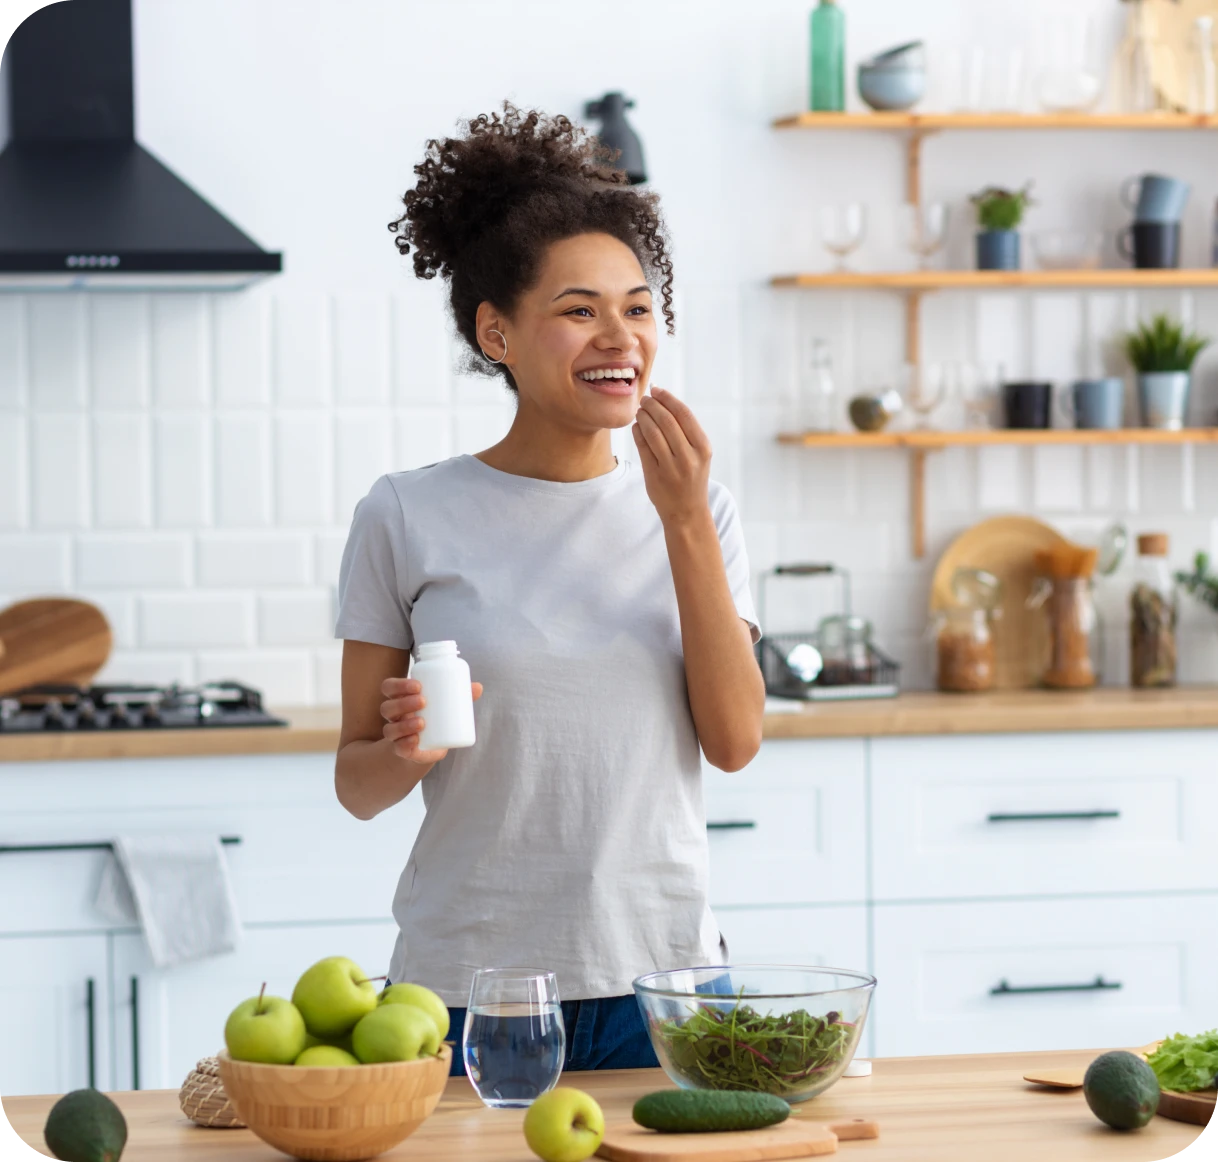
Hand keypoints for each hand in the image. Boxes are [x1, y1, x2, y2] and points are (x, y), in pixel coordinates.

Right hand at [379, 676, 482, 764]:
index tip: (418, 685)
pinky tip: (415, 740)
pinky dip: (405, 744)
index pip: (389, 688)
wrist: (433, 745)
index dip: (399, 685)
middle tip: (423, 701)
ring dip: (404, 725)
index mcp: (401, 699)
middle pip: (387, 707)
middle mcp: (395, 716)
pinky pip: (397, 748)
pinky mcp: (403, 750)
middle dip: (403, 703)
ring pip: (389, 729)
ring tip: (422, 723)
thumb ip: (461, 695)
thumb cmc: (437, 717)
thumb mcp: (447, 705)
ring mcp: (396, 734)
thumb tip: (478, 687)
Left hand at [632, 387, 712, 526]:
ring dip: (643, 417)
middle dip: (652, 405)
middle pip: (666, 421)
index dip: (668, 398)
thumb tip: (664, 401)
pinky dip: (637, 432)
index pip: (683, 414)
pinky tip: (636, 427)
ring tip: (639, 412)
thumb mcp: (699, 455)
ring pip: (652, 432)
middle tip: (644, 399)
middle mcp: (688, 457)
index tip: (657, 390)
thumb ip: (686, 431)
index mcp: (703, 448)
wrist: (687, 512)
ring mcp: (671, 468)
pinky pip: (642, 447)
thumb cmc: (692, 478)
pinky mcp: (654, 476)